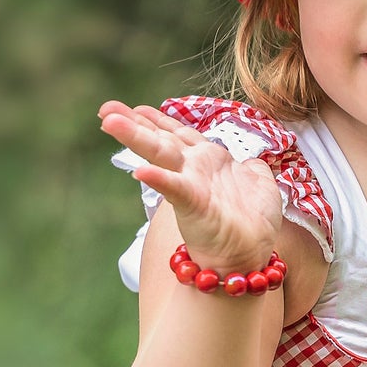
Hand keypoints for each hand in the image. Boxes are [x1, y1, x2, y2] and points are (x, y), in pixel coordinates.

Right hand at [98, 101, 284, 275]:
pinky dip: (159, 178)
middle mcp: (195, 169)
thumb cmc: (255, 225)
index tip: (135, 108)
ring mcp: (191, 185)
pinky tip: (141, 172)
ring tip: (110, 121)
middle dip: (133, 123)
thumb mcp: (260, 186)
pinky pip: (175, 187)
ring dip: (136, 136)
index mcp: (208, 160)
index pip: (178, 133)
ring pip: (161, 154)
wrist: (251, 257)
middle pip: (160, 139)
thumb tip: (251, 161)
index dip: (157, 119)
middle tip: (106, 109)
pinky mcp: (194, 203)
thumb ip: (253, 168)